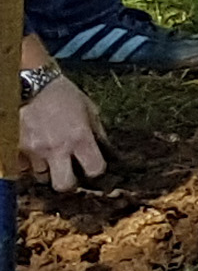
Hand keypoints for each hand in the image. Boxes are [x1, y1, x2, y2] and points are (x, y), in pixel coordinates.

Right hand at [20, 71, 105, 191]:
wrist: (31, 84)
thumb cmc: (63, 94)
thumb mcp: (89, 109)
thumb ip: (97, 133)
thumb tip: (107, 151)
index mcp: (80, 138)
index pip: (95, 169)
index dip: (96, 170)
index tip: (94, 165)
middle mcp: (57, 148)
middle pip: (64, 185)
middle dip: (69, 183)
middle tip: (70, 172)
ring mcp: (34, 151)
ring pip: (42, 177)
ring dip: (49, 171)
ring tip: (51, 156)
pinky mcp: (16, 150)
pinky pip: (23, 168)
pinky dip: (30, 164)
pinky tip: (35, 152)